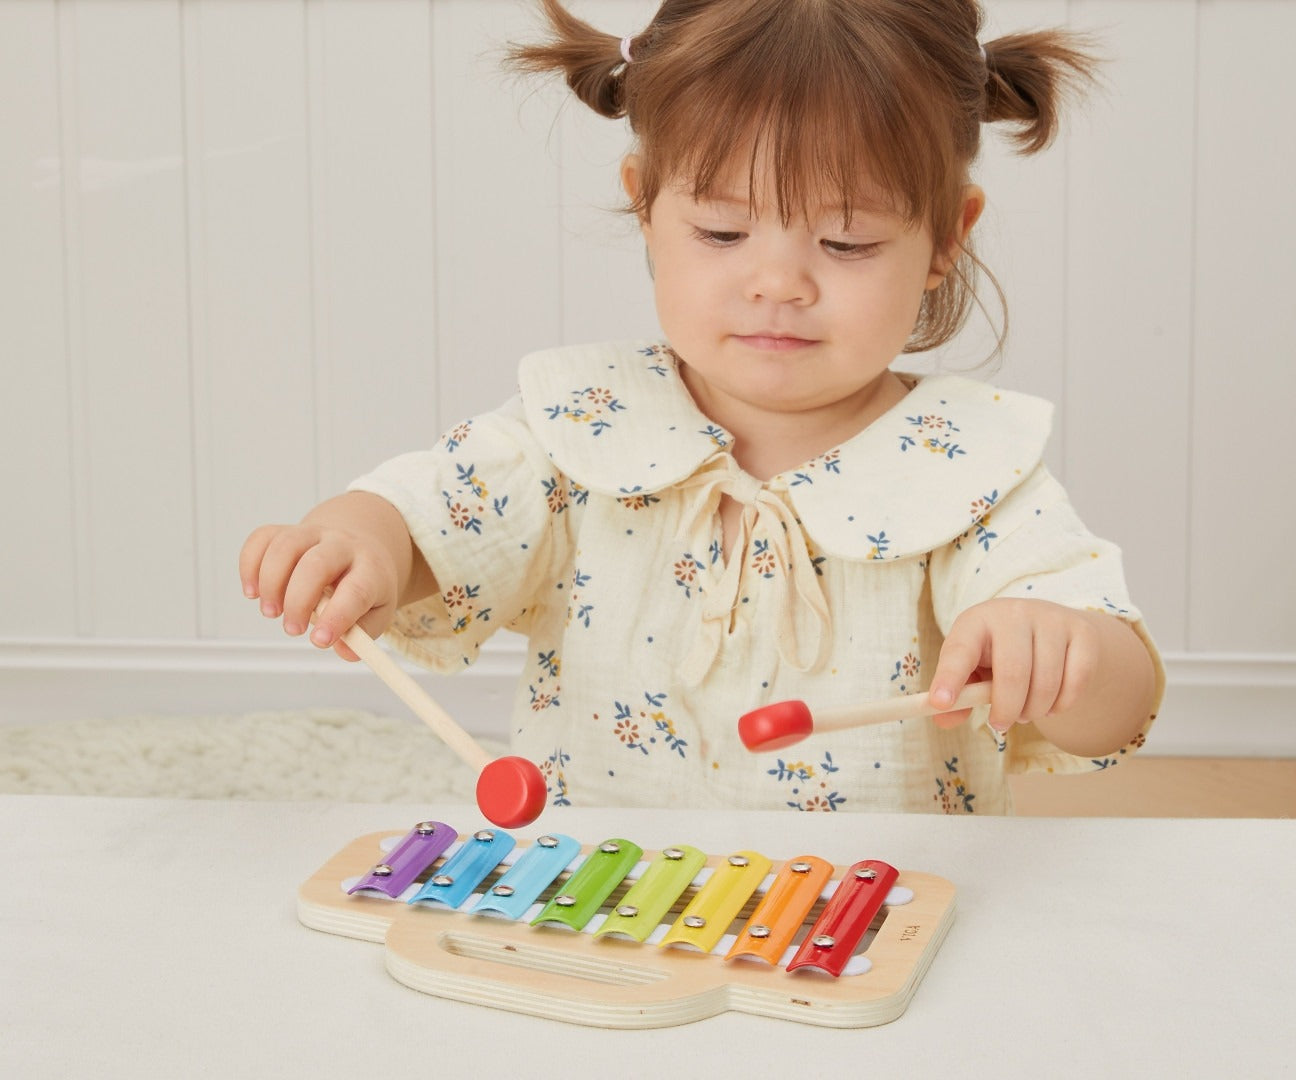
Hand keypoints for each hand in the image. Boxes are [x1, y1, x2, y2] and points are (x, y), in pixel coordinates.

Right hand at [238, 519, 400, 661]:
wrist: (360, 545)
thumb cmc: (366, 585)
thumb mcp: (377, 612)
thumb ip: (362, 634)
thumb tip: (344, 651)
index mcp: (370, 568)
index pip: (357, 590)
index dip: (337, 617)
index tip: (319, 641)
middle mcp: (343, 545)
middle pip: (317, 564)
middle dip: (298, 601)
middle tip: (292, 630)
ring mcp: (314, 534)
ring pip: (286, 546)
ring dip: (271, 583)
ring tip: (271, 612)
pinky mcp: (287, 530)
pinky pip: (263, 538)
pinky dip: (249, 565)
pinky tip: (253, 592)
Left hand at [927, 598, 1100, 733]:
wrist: (1049, 628)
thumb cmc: (999, 653)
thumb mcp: (973, 667)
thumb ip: (958, 694)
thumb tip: (943, 719)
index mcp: (976, 621)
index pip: (959, 650)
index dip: (950, 678)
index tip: (940, 703)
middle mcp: (1013, 613)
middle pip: (1012, 672)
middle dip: (1006, 709)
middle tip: (1000, 724)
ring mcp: (1051, 619)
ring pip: (1047, 682)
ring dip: (1035, 710)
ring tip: (1025, 712)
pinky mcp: (1082, 632)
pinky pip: (1076, 682)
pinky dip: (1062, 705)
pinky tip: (1051, 704)